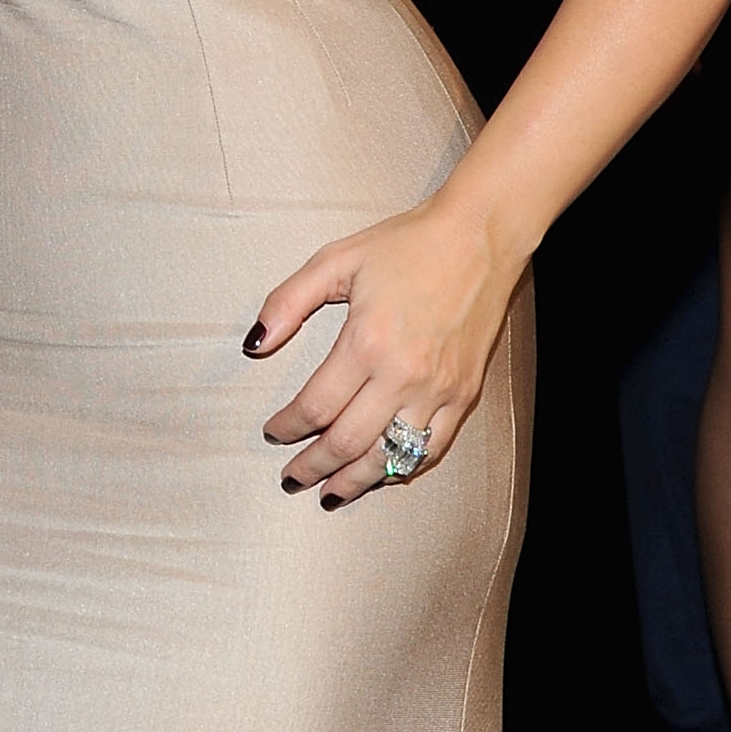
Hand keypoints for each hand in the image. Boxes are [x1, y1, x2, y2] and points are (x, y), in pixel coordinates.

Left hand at [244, 193, 522, 505]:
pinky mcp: (464, 396)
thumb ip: (287, 302)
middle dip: (313, 466)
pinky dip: (402, 469)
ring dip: (355, 481)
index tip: (272, 433)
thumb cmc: (403, 245)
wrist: (476, 239)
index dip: (288, 426)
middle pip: (348, 442)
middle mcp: (403, 374)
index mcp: (366, 341)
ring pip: (389, 456)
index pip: (316, 405)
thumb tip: (253, 345)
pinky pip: (430, 449)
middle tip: (292, 478)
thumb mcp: (335, 259)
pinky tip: (382, 475)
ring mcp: (438, 390)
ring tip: (329, 492)